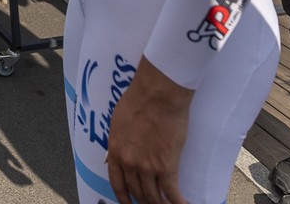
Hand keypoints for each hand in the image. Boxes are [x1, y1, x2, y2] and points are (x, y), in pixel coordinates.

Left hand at [106, 57, 192, 203]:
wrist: (157, 96)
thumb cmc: (139, 101)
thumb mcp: (117, 122)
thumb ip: (116, 143)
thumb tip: (112, 157)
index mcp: (116, 151)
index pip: (117, 183)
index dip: (123, 197)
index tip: (128, 203)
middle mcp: (129, 163)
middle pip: (137, 192)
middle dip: (145, 201)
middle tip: (152, 203)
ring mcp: (147, 167)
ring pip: (154, 196)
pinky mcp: (166, 167)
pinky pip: (172, 193)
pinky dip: (178, 203)